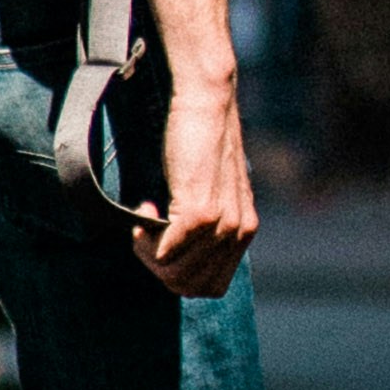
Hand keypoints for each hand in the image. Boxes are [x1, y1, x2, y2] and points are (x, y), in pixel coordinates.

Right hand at [135, 70, 257, 295]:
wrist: (207, 101)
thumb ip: (204, 222)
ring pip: (174, 273)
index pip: (209, 287)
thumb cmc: (199, 140)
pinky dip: (145, 237)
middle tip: (147, 230)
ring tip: (146, 214)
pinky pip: (165, 251)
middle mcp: (238, 232)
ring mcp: (222, 224)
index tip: (164, 240)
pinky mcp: (201, 211)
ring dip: (148, 251)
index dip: (176, 273)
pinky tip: (146, 205)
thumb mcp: (211, 190)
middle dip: (158, 267)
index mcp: (244, 231)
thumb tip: (170, 252)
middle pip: (188, 286)